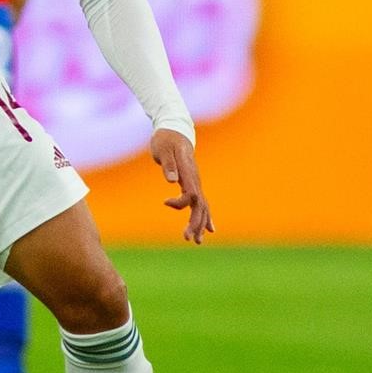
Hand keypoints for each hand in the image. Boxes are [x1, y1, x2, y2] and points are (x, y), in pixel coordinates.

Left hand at [151, 128, 212, 243]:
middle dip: (195, 223)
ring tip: (197, 241)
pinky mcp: (193, 184)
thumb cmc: (165, 139)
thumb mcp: (163, 149)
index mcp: (188, 172)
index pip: (191, 194)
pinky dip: (205, 217)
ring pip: (203, 207)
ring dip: (200, 224)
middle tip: (188, 239)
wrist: (175, 131)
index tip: (166, 202)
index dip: (181, 203)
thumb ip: (168, 164)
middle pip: (200, 205)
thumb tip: (171, 180)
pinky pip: (202, 203)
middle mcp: (195, 180)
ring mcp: (196, 182)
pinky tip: (208, 230)